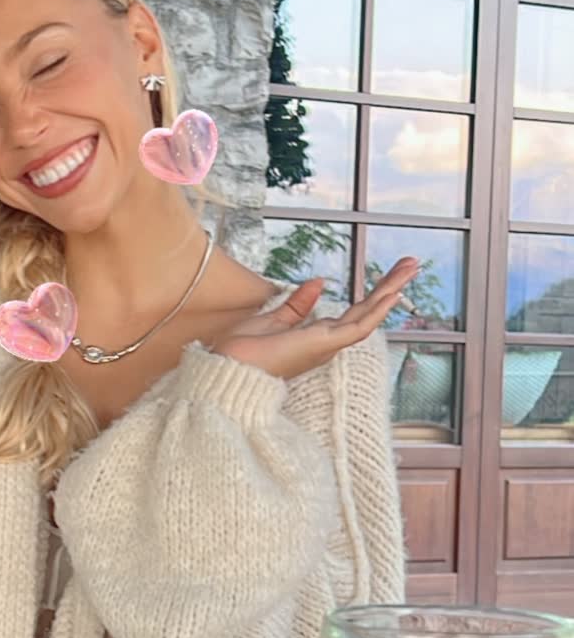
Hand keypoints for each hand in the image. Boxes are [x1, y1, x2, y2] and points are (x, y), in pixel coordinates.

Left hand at [214, 258, 418, 381]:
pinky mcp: (322, 345)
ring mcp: (327, 345)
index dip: (374, 293)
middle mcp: (327, 342)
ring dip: (390, 290)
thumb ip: (298, 304)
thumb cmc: (243, 354)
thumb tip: (319, 282)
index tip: (389, 276)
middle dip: (390, 286)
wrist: (226, 372)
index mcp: (317, 337)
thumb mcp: (272, 319)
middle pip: (367, 311)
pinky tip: (391, 295)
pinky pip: (356, 327)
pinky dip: (375, 312)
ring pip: (368, 316)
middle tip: (411, 264)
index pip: (353, 312)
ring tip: (409, 268)